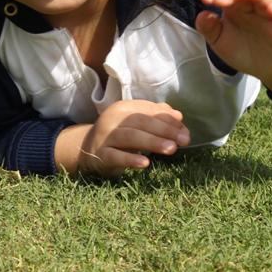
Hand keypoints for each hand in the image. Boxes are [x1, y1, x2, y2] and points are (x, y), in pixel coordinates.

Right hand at [55, 100, 189, 176]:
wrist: (87, 149)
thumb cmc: (119, 135)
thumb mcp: (136, 123)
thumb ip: (156, 117)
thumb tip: (178, 116)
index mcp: (123, 108)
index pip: (148, 111)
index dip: (167, 120)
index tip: (184, 131)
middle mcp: (112, 119)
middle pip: (141, 122)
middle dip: (164, 130)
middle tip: (183, 140)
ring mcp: (105, 137)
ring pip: (130, 136)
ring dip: (152, 142)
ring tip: (171, 149)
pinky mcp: (101, 155)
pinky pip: (116, 156)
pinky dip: (131, 159)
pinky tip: (146, 163)